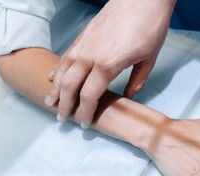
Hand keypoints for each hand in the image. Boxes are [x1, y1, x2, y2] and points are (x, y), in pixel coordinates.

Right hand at [45, 0, 175, 127]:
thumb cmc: (150, 27)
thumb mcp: (149, 59)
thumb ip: (137, 81)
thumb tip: (129, 97)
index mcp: (107, 65)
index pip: (89, 96)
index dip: (85, 112)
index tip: (84, 124)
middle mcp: (90, 55)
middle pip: (70, 86)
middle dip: (64, 105)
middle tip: (61, 119)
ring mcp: (84, 43)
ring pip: (62, 70)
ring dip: (55, 88)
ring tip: (49, 102)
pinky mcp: (84, 35)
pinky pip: (66, 55)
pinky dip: (58, 68)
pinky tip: (53, 76)